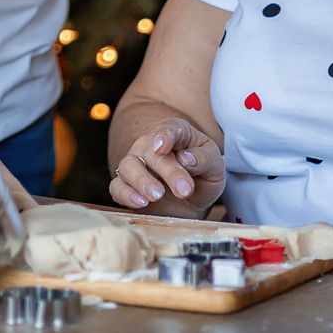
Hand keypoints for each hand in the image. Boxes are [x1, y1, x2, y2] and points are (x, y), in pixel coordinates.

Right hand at [109, 118, 224, 217]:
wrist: (193, 200)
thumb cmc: (203, 176)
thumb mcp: (215, 167)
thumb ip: (205, 159)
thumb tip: (188, 159)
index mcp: (176, 134)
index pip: (169, 129)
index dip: (165, 136)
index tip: (162, 147)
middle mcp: (150, 145)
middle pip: (151, 152)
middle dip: (168, 171)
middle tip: (184, 189)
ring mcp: (136, 165)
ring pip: (128, 166)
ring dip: (142, 181)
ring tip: (157, 196)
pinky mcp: (127, 186)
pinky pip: (117, 187)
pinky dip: (126, 194)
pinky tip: (140, 203)